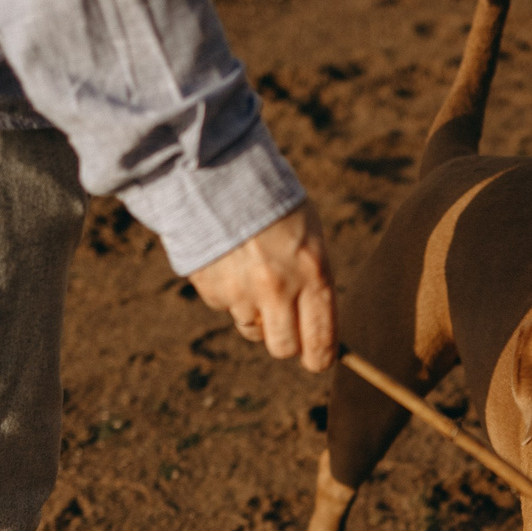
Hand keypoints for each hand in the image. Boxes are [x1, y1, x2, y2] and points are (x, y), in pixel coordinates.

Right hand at [186, 202, 336, 371]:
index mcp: (313, 274)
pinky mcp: (210, 289)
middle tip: (285, 323)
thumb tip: (314, 327)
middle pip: (283, 348)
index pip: (321, 341)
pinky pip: (224, 306)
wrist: (221, 170)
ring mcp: (240, 292)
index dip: (320, 357)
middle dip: (286, 340)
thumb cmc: (274, 202)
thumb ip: (314, 282)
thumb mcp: (309, 237)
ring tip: (253, 273)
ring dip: (255, 312)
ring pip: (251, 328)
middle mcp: (278, 290)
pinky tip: (230, 259)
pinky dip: (228, 292)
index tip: (318, 359)